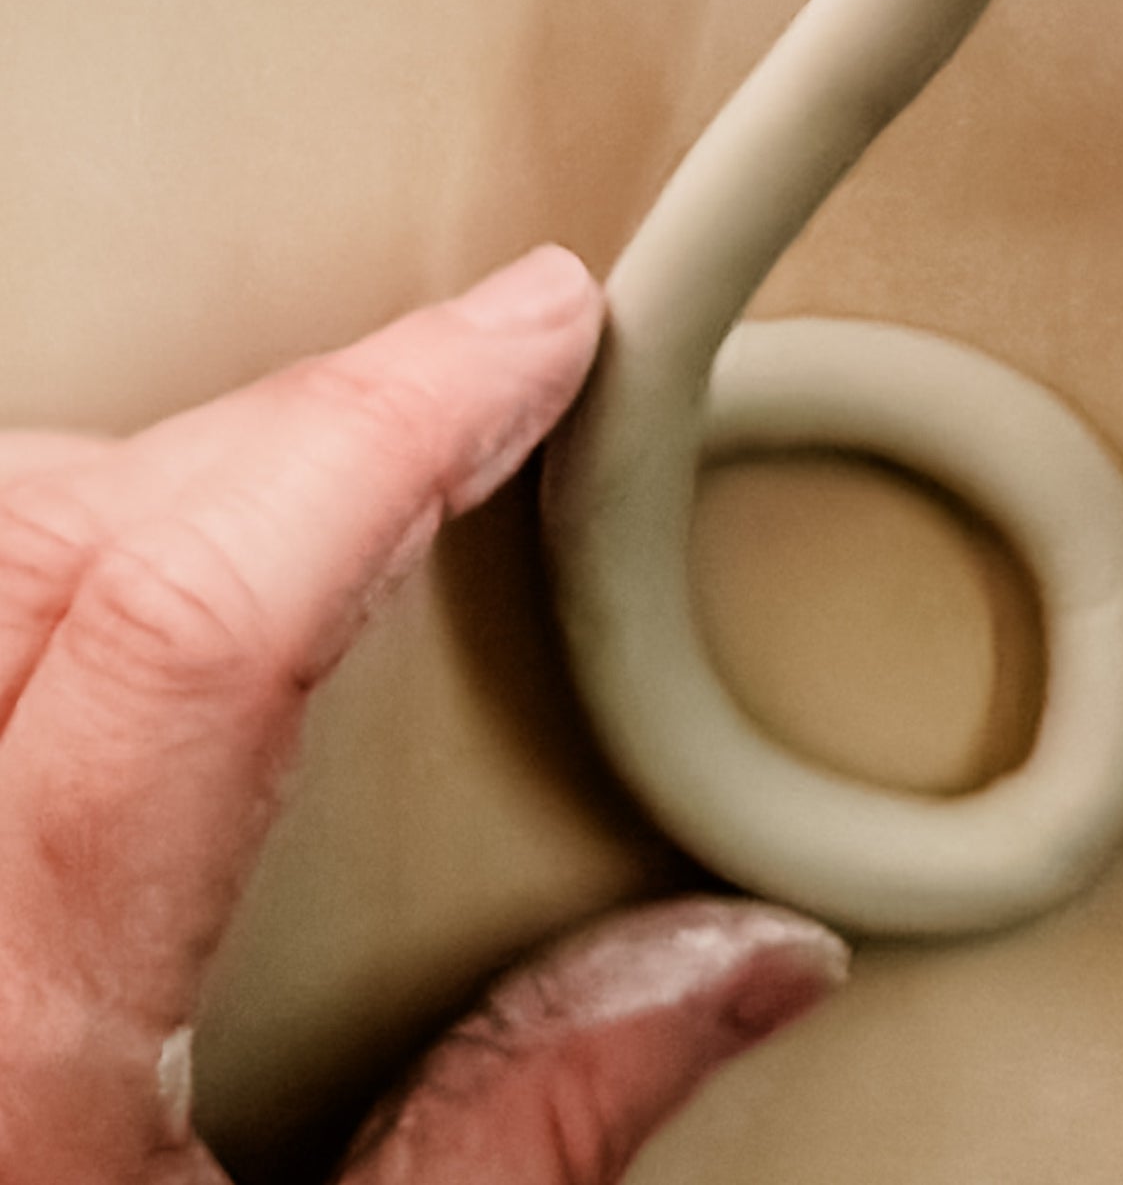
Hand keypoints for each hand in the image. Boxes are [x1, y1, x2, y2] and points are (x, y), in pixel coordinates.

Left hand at [0, 244, 846, 1183]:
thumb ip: (531, 1130)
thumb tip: (740, 960)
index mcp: (2, 1027)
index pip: (216, 609)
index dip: (398, 420)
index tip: (536, 327)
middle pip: (50, 524)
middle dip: (278, 430)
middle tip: (449, 417)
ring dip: (129, 475)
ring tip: (294, 488)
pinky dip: (29, 557)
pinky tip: (103, 590)